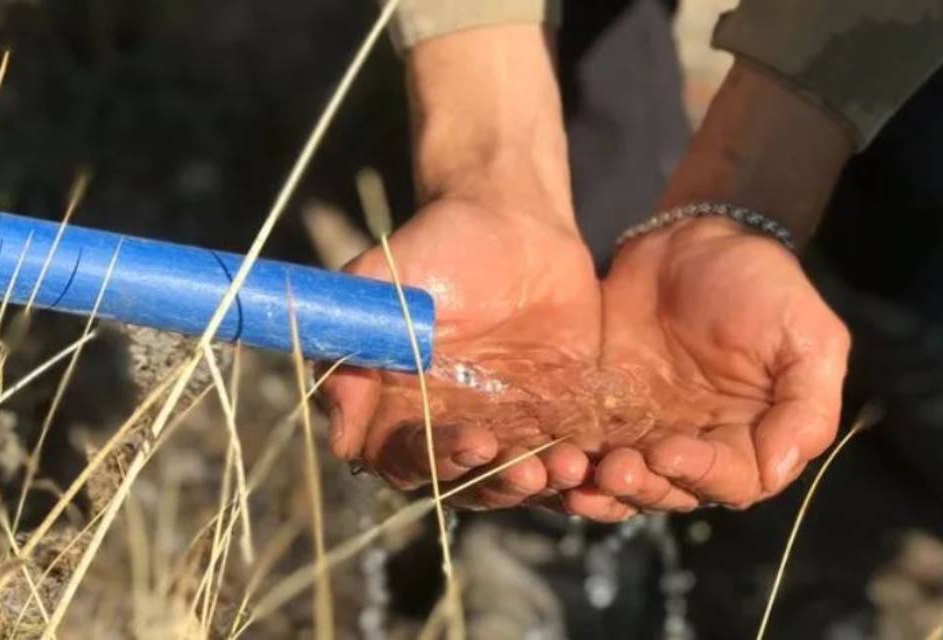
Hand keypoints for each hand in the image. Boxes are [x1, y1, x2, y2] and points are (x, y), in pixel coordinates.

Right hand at [321, 196, 603, 508]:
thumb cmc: (437, 244)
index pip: (409, 459)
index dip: (437, 461)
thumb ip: (355, 349)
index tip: (473, 441)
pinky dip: (586, 464)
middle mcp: (454, 426)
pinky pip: (571, 451)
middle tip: (528, 469)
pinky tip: (603, 458)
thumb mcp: (381, 284)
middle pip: (471, 483)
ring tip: (569, 467)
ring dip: (544, 482)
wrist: (514, 219)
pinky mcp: (561, 413)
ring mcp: (510, 424)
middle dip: (500, 484)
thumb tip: (339, 434)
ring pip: (523, 477)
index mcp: (402, 407)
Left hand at [564, 217, 849, 518]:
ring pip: (627, 481)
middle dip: (644, 486)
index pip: (732, 481)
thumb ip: (808, 404)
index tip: (668, 452)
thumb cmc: (761, 283)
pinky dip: (574, 462)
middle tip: (615, 467)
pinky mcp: (605, 411)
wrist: (692, 239)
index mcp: (753, 438)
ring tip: (579, 471)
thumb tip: (784, 466)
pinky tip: (554, 458)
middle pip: (673, 491)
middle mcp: (701, 445)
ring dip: (604, 487)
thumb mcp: (808, 336)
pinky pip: (589, 450)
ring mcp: (650, 431)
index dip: (701, 474)